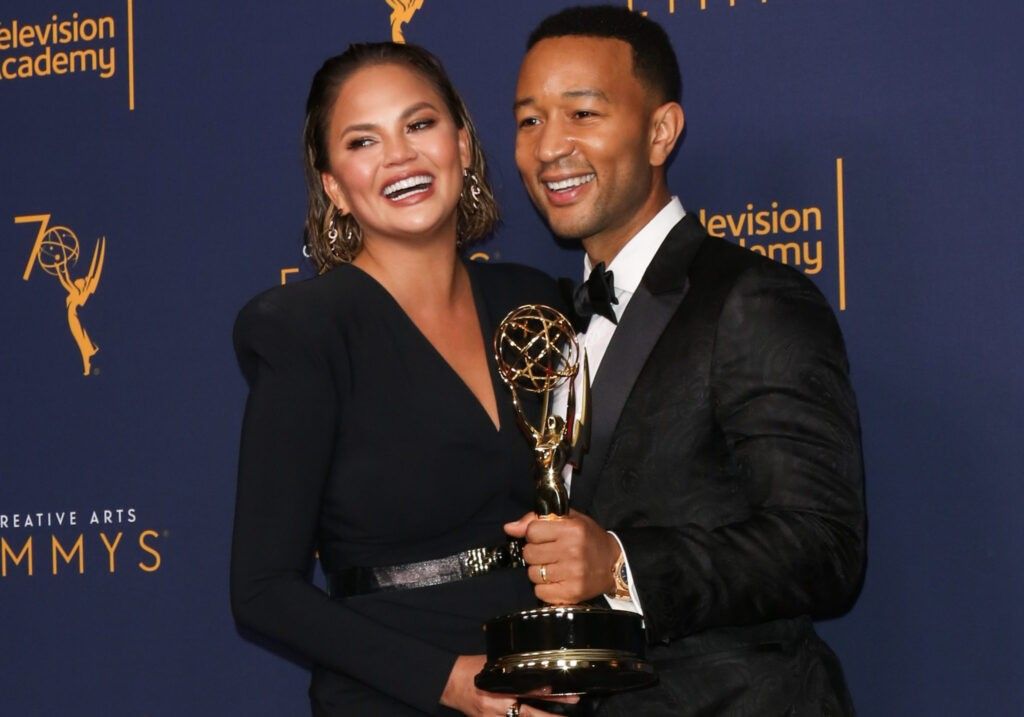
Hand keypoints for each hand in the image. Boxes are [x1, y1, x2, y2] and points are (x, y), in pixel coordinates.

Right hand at [440, 655, 577, 715]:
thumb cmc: (472, 670)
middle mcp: (497, 706)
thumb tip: (536, 664)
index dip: (545, 692)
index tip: (562, 690)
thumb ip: (513, 667)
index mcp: (498, 686)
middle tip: (574, 703)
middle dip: (553, 713)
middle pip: (530, 713)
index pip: (526, 690)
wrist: (449, 683)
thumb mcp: (493, 663)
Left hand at [505, 510, 620, 603]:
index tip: (544, 538)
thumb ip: (536, 520)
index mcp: (571, 529)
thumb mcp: (568, 520)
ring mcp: (572, 574)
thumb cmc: (588, 538)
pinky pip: (540, 592)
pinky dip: (544, 588)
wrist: (614, 564)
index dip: (534, 535)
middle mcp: (572, 550)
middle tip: (549, 554)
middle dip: (535, 553)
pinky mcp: (572, 593)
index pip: (532, 531)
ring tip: (554, 567)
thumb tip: (509, 528)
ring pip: (533, 574)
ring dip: (539, 571)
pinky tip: (556, 581)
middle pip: (529, 554)